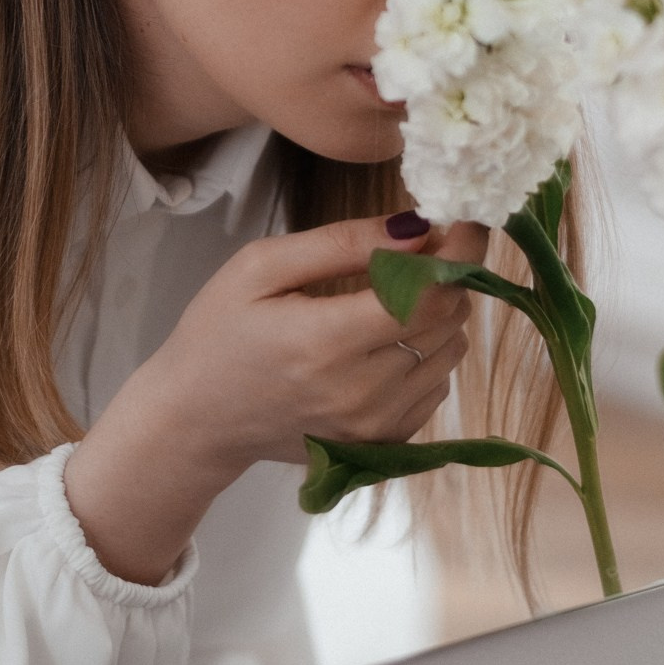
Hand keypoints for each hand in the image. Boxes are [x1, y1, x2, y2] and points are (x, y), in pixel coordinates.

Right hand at [140, 210, 485, 473]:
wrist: (196, 419)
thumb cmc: (220, 332)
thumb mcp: (262, 266)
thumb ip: (341, 243)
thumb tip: (416, 226)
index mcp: (326, 342)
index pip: (428, 295)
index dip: (459, 252)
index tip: (467, 220)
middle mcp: (361, 393)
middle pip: (448, 320)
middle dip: (447, 274)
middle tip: (420, 247)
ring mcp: (375, 426)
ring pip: (450, 351)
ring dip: (438, 312)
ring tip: (396, 292)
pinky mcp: (382, 444)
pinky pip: (436, 385)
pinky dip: (426, 352)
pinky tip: (386, 337)